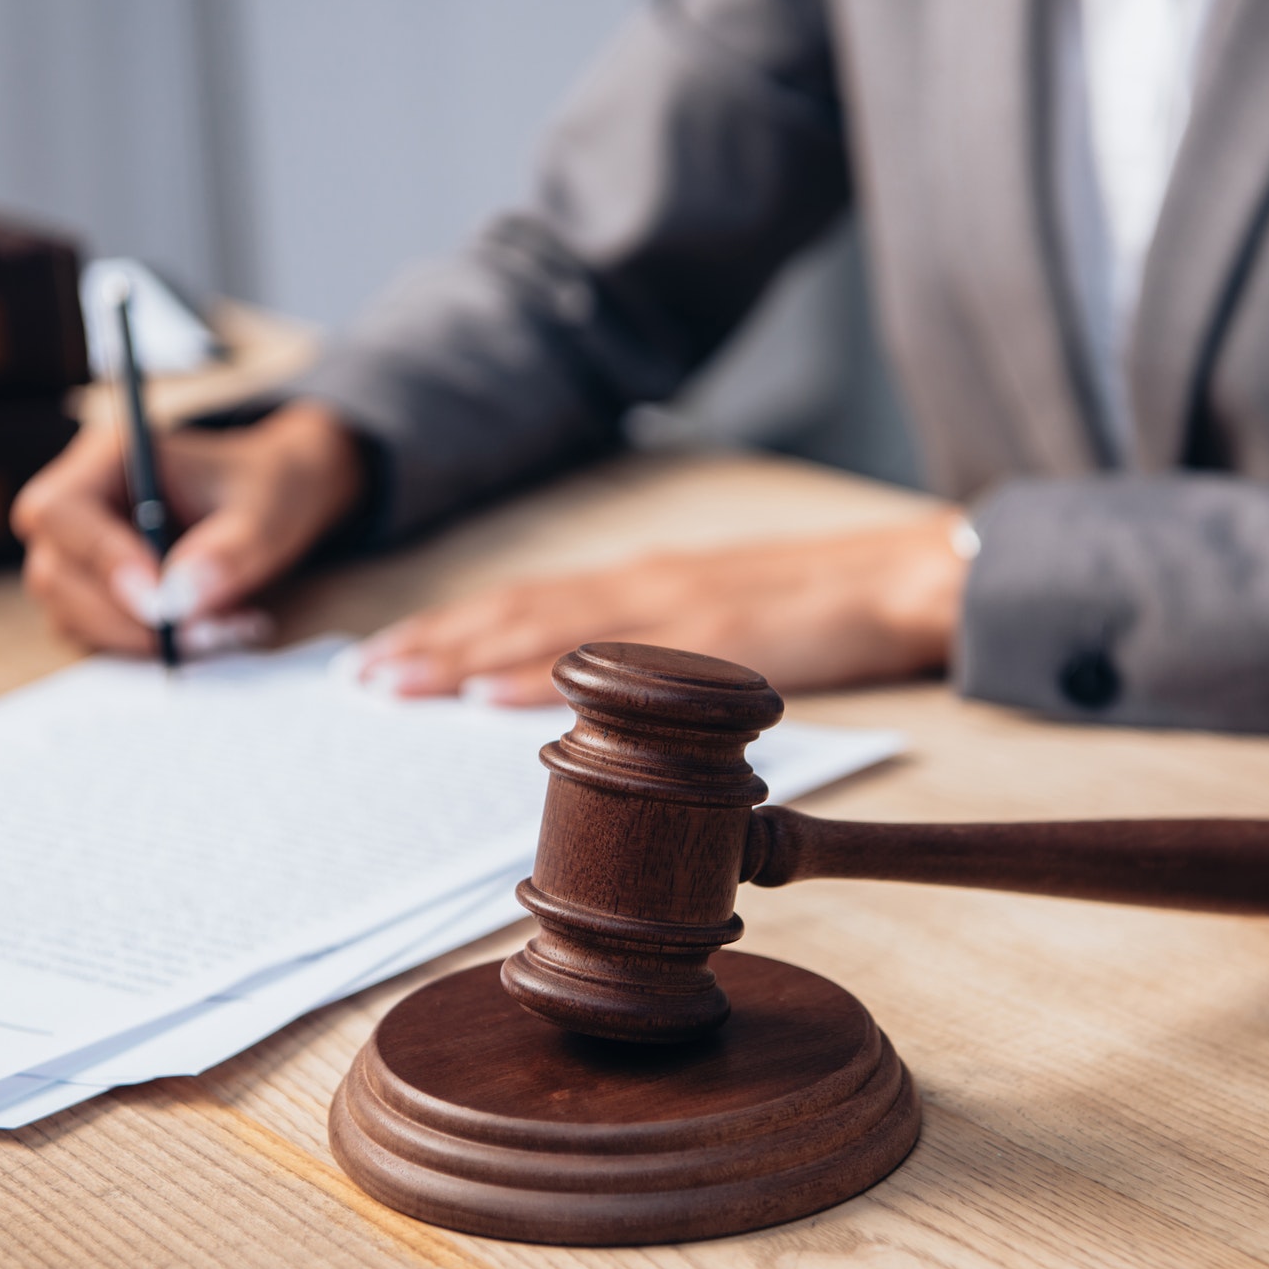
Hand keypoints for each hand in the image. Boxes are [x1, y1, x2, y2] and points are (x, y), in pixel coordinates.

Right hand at [10, 400, 363, 655]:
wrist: (273, 499)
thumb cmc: (264, 488)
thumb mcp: (265, 512)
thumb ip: (227, 552)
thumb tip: (178, 601)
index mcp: (108, 458)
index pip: (61, 511)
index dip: (102, 561)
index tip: (159, 601)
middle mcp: (79, 502)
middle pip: (53, 571)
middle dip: (121, 616)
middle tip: (197, 635)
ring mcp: (79, 552)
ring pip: (68, 612)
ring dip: (136, 638)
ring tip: (214, 632)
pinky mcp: (94, 594)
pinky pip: (94, 635)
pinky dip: (143, 647)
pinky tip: (202, 635)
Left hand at [355, 508, 968, 703]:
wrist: (907, 574)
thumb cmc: (820, 607)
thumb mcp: (724, 625)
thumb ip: (660, 657)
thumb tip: (591, 695)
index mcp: (644, 588)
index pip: (528, 604)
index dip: (455, 627)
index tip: (391, 654)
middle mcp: (644, 587)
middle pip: (516, 612)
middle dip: (435, 643)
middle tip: (362, 676)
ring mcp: (675, 610)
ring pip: (546, 631)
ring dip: (464, 655)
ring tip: (398, 682)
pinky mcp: (712, 634)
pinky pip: (612, 664)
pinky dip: (545, 674)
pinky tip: (493, 694)